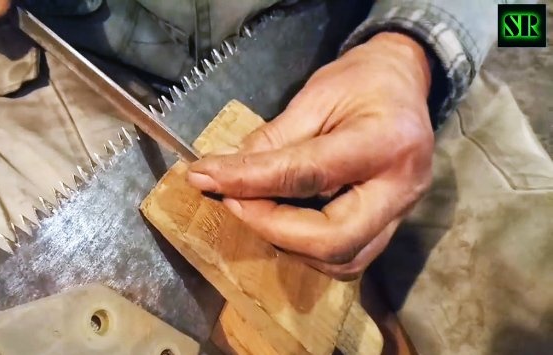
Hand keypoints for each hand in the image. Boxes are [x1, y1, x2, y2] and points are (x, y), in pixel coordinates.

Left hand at [187, 32, 433, 280]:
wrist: (404, 83)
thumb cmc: (361, 80)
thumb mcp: (316, 95)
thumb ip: (274, 140)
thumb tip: (224, 174)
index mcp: (386, 143)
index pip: (307, 174)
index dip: (250, 181)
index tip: (205, 176)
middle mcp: (401, 189)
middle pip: (333, 240)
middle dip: (272, 228)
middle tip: (235, 201)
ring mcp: (401, 215)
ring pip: (341, 260)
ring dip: (287, 243)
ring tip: (256, 208)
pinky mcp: (391, 228)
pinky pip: (347, 258)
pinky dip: (306, 248)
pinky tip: (283, 221)